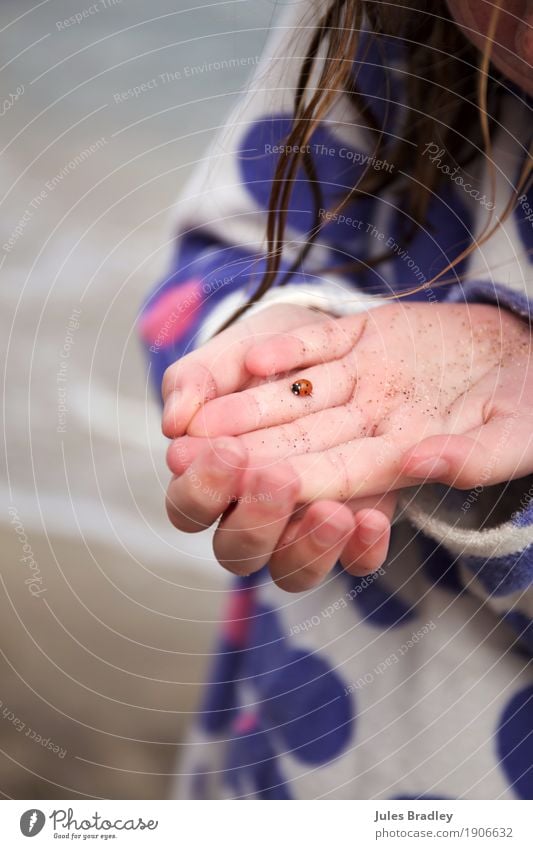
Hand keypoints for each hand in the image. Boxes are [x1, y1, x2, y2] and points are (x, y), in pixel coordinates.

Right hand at [163, 303, 391, 586]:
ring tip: (333, 512)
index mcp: (210, 485)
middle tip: (279, 478)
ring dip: (311, 547)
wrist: (328, 345)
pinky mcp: (354, 527)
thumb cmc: (262, 358)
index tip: (227, 450)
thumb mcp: (228, 356)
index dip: (202, 488)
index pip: (189, 508)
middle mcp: (252, 519)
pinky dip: (363, 550)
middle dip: (257, 520)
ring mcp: (303, 530)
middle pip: (238, 553)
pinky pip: (357, 563)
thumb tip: (174, 421)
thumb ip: (195, 381)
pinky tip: (372, 519)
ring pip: (295, 573)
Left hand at [169, 302, 532, 500]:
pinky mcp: (368, 332)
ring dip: (251, 404)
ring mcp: (367, 375)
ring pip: (299, 393)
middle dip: (248, 451)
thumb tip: (416, 467)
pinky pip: (323, 340)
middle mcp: (375, 419)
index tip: (249, 488)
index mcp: (406, 455)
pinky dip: (292, 347)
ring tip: (201, 420)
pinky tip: (252, 358)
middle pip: (303, 439)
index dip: (295, 483)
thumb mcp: (518, 435)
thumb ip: (472, 459)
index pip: (342, 473)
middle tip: (192, 461)